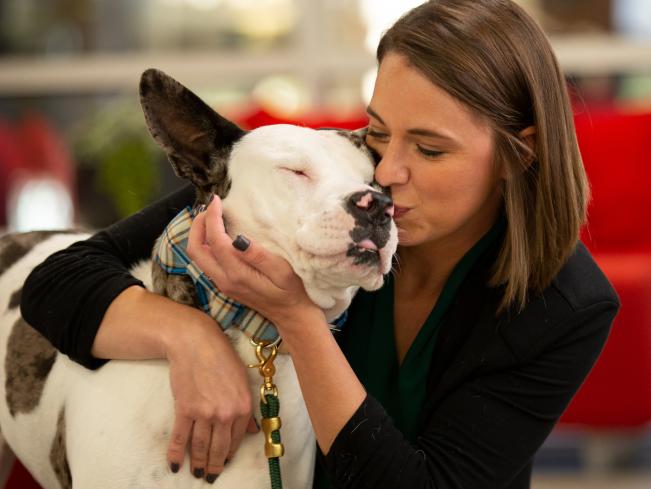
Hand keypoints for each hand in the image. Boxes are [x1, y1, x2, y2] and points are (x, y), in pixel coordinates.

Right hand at [165, 319, 258, 481]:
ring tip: (196, 473)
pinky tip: (175, 464)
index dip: (230, 454)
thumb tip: (251, 430)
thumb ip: (246, 408)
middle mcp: (226, 413)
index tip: (226, 462)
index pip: (237, 439)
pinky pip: (180, 438)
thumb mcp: (242, 380)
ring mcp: (205, 413)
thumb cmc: (221, 357)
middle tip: (210, 476)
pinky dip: (176, 454)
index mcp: (243, 406)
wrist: (196, 342)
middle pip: (219, 448)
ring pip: (200, 446)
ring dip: (198, 463)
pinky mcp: (185, 409)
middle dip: (214, 466)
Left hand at [186, 195, 323, 329]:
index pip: (215, 241)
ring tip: (212, 216)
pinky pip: (206, 260)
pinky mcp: (225, 284)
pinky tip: (218, 232)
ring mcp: (222, 283)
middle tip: (209, 207)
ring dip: (199, 233)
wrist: (292, 316)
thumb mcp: (282, 271)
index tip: (217, 200)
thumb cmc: (292, 291)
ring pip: (198, 256)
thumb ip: (259, 256)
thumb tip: (238, 238)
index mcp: (236, 275)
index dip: (212, 218)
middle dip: (198, 224)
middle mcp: (224, 280)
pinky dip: (206, 242)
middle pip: (195, 249)